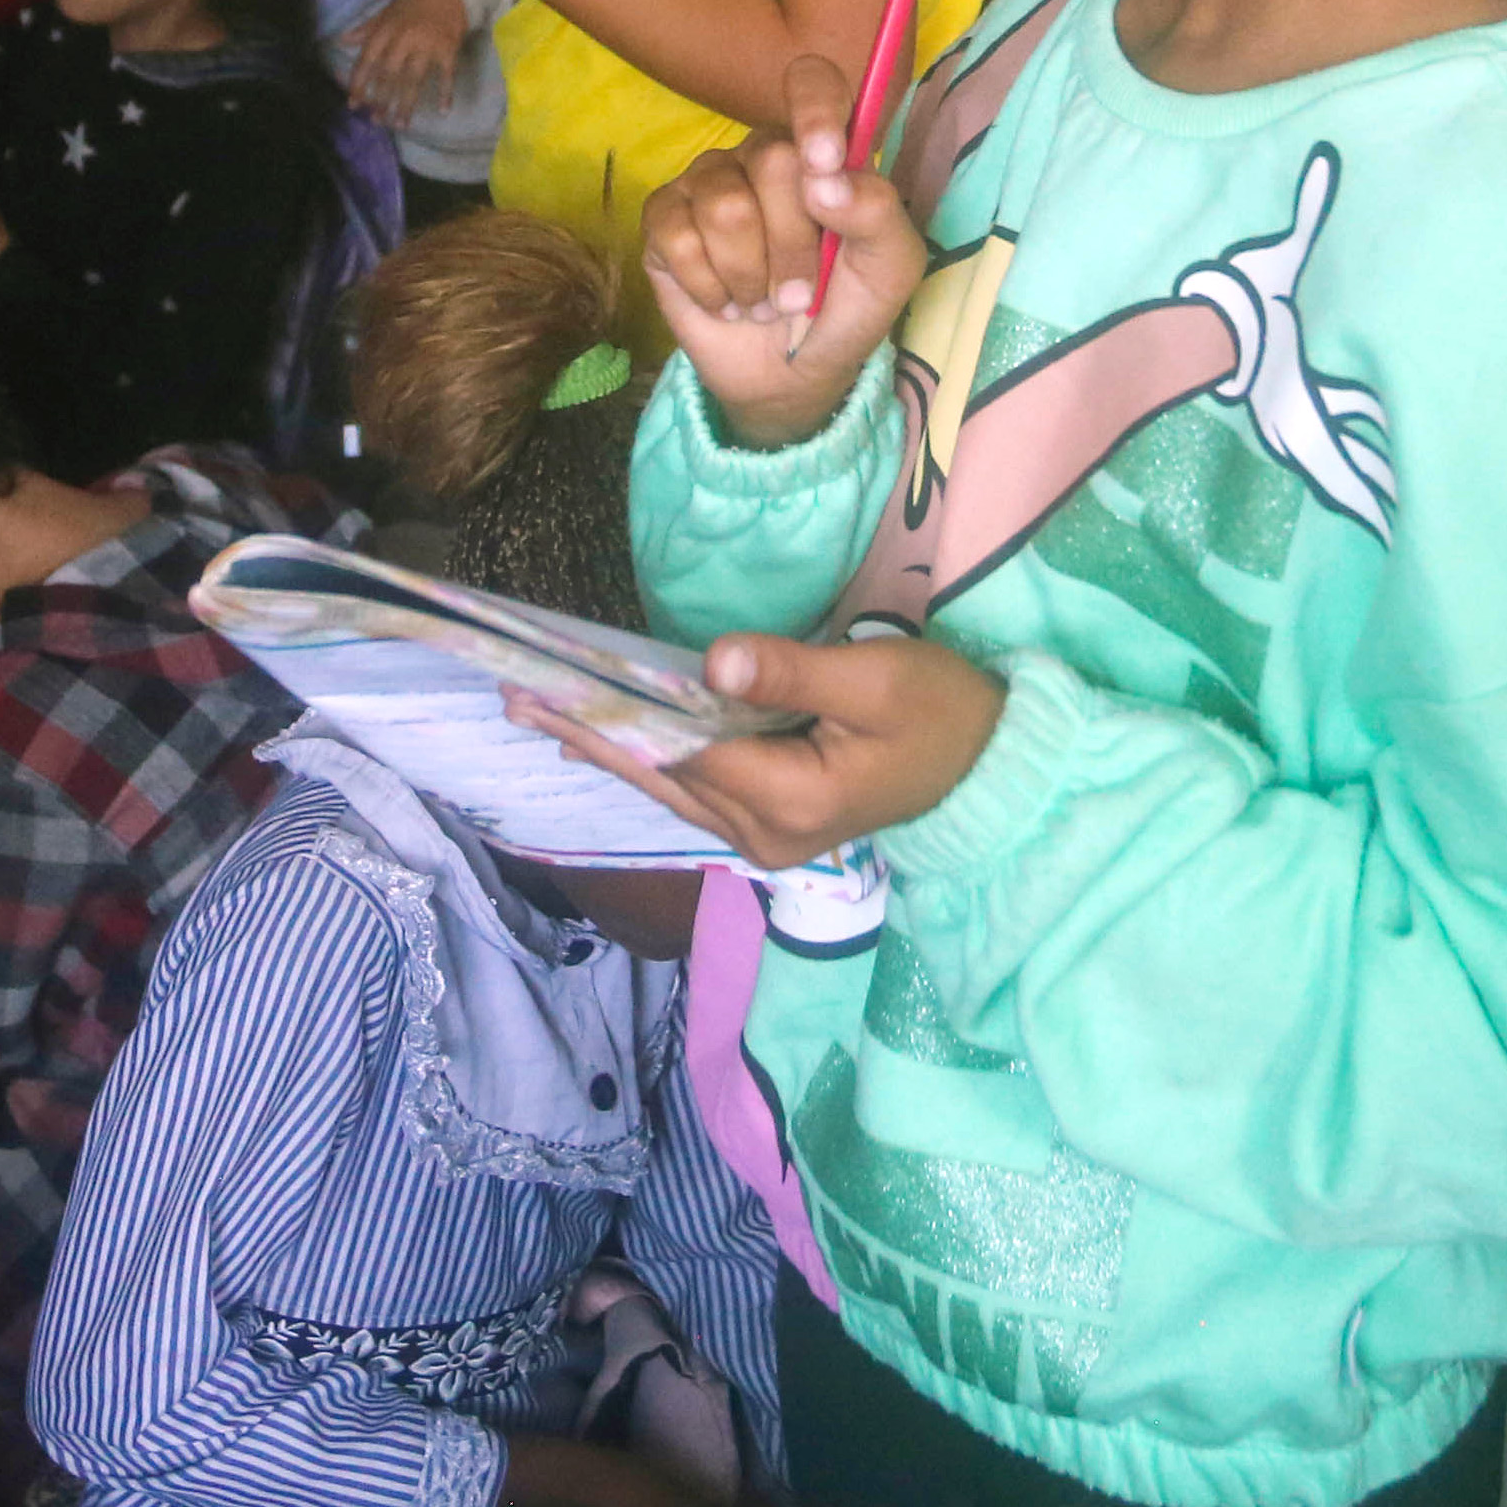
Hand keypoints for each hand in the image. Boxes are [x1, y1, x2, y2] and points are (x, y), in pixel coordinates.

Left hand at [345, 0, 472, 127]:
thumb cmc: (414, 1)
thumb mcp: (386, 11)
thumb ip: (366, 29)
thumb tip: (341, 42)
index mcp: (386, 29)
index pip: (368, 61)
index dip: (359, 84)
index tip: (354, 105)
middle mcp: (404, 38)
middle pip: (389, 75)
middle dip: (381, 100)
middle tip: (378, 121)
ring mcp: (428, 45)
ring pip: (414, 79)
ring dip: (406, 103)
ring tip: (400, 124)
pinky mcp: (449, 48)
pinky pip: (446, 74)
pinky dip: (446, 92)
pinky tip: (444, 110)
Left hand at [533, 626, 1006, 871]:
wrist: (992, 772)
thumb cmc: (943, 713)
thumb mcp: (876, 679)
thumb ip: (790, 673)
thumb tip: (711, 664)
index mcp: (789, 800)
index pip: (680, 751)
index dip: (611, 717)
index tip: (548, 687)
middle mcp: (765, 836)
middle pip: (660, 778)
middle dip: (588, 736)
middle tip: (514, 698)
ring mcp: (767, 842)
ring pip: (671, 791)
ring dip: (609, 751)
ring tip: (541, 716)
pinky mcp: (772, 831)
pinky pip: (695, 794)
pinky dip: (650, 764)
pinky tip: (610, 745)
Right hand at [636, 55, 928, 448]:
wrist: (793, 375)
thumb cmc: (847, 308)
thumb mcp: (891, 268)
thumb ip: (878, 213)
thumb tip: (829, 180)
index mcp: (821, 150)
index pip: (811, 82)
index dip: (815, 111)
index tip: (825, 164)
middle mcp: (761, 154)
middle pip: (771, 159)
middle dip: (793, 244)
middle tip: (800, 293)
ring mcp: (708, 183)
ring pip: (724, 204)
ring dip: (752, 275)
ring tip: (764, 302)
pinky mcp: (664, 220)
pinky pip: (678, 237)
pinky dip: (711, 287)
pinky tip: (725, 302)